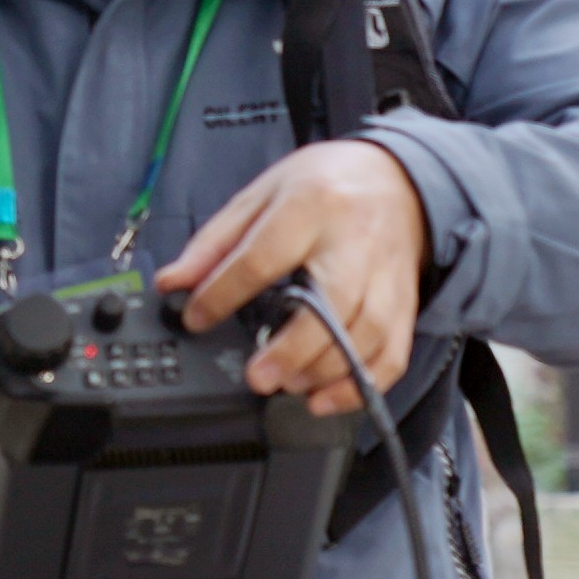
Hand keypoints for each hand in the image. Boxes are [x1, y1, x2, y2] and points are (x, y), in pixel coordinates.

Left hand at [158, 141, 429, 417]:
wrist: (398, 179)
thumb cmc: (324, 187)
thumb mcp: (262, 194)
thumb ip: (216, 241)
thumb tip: (173, 282)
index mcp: (311, 205)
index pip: (263, 256)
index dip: (223, 293)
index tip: (196, 318)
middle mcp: (354, 241)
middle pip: (331, 302)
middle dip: (292, 348)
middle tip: (257, 377)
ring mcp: (386, 274)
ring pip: (365, 333)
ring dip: (325, 370)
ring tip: (286, 384)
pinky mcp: (405, 302)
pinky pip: (393, 353)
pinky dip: (361, 385)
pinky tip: (326, 398)